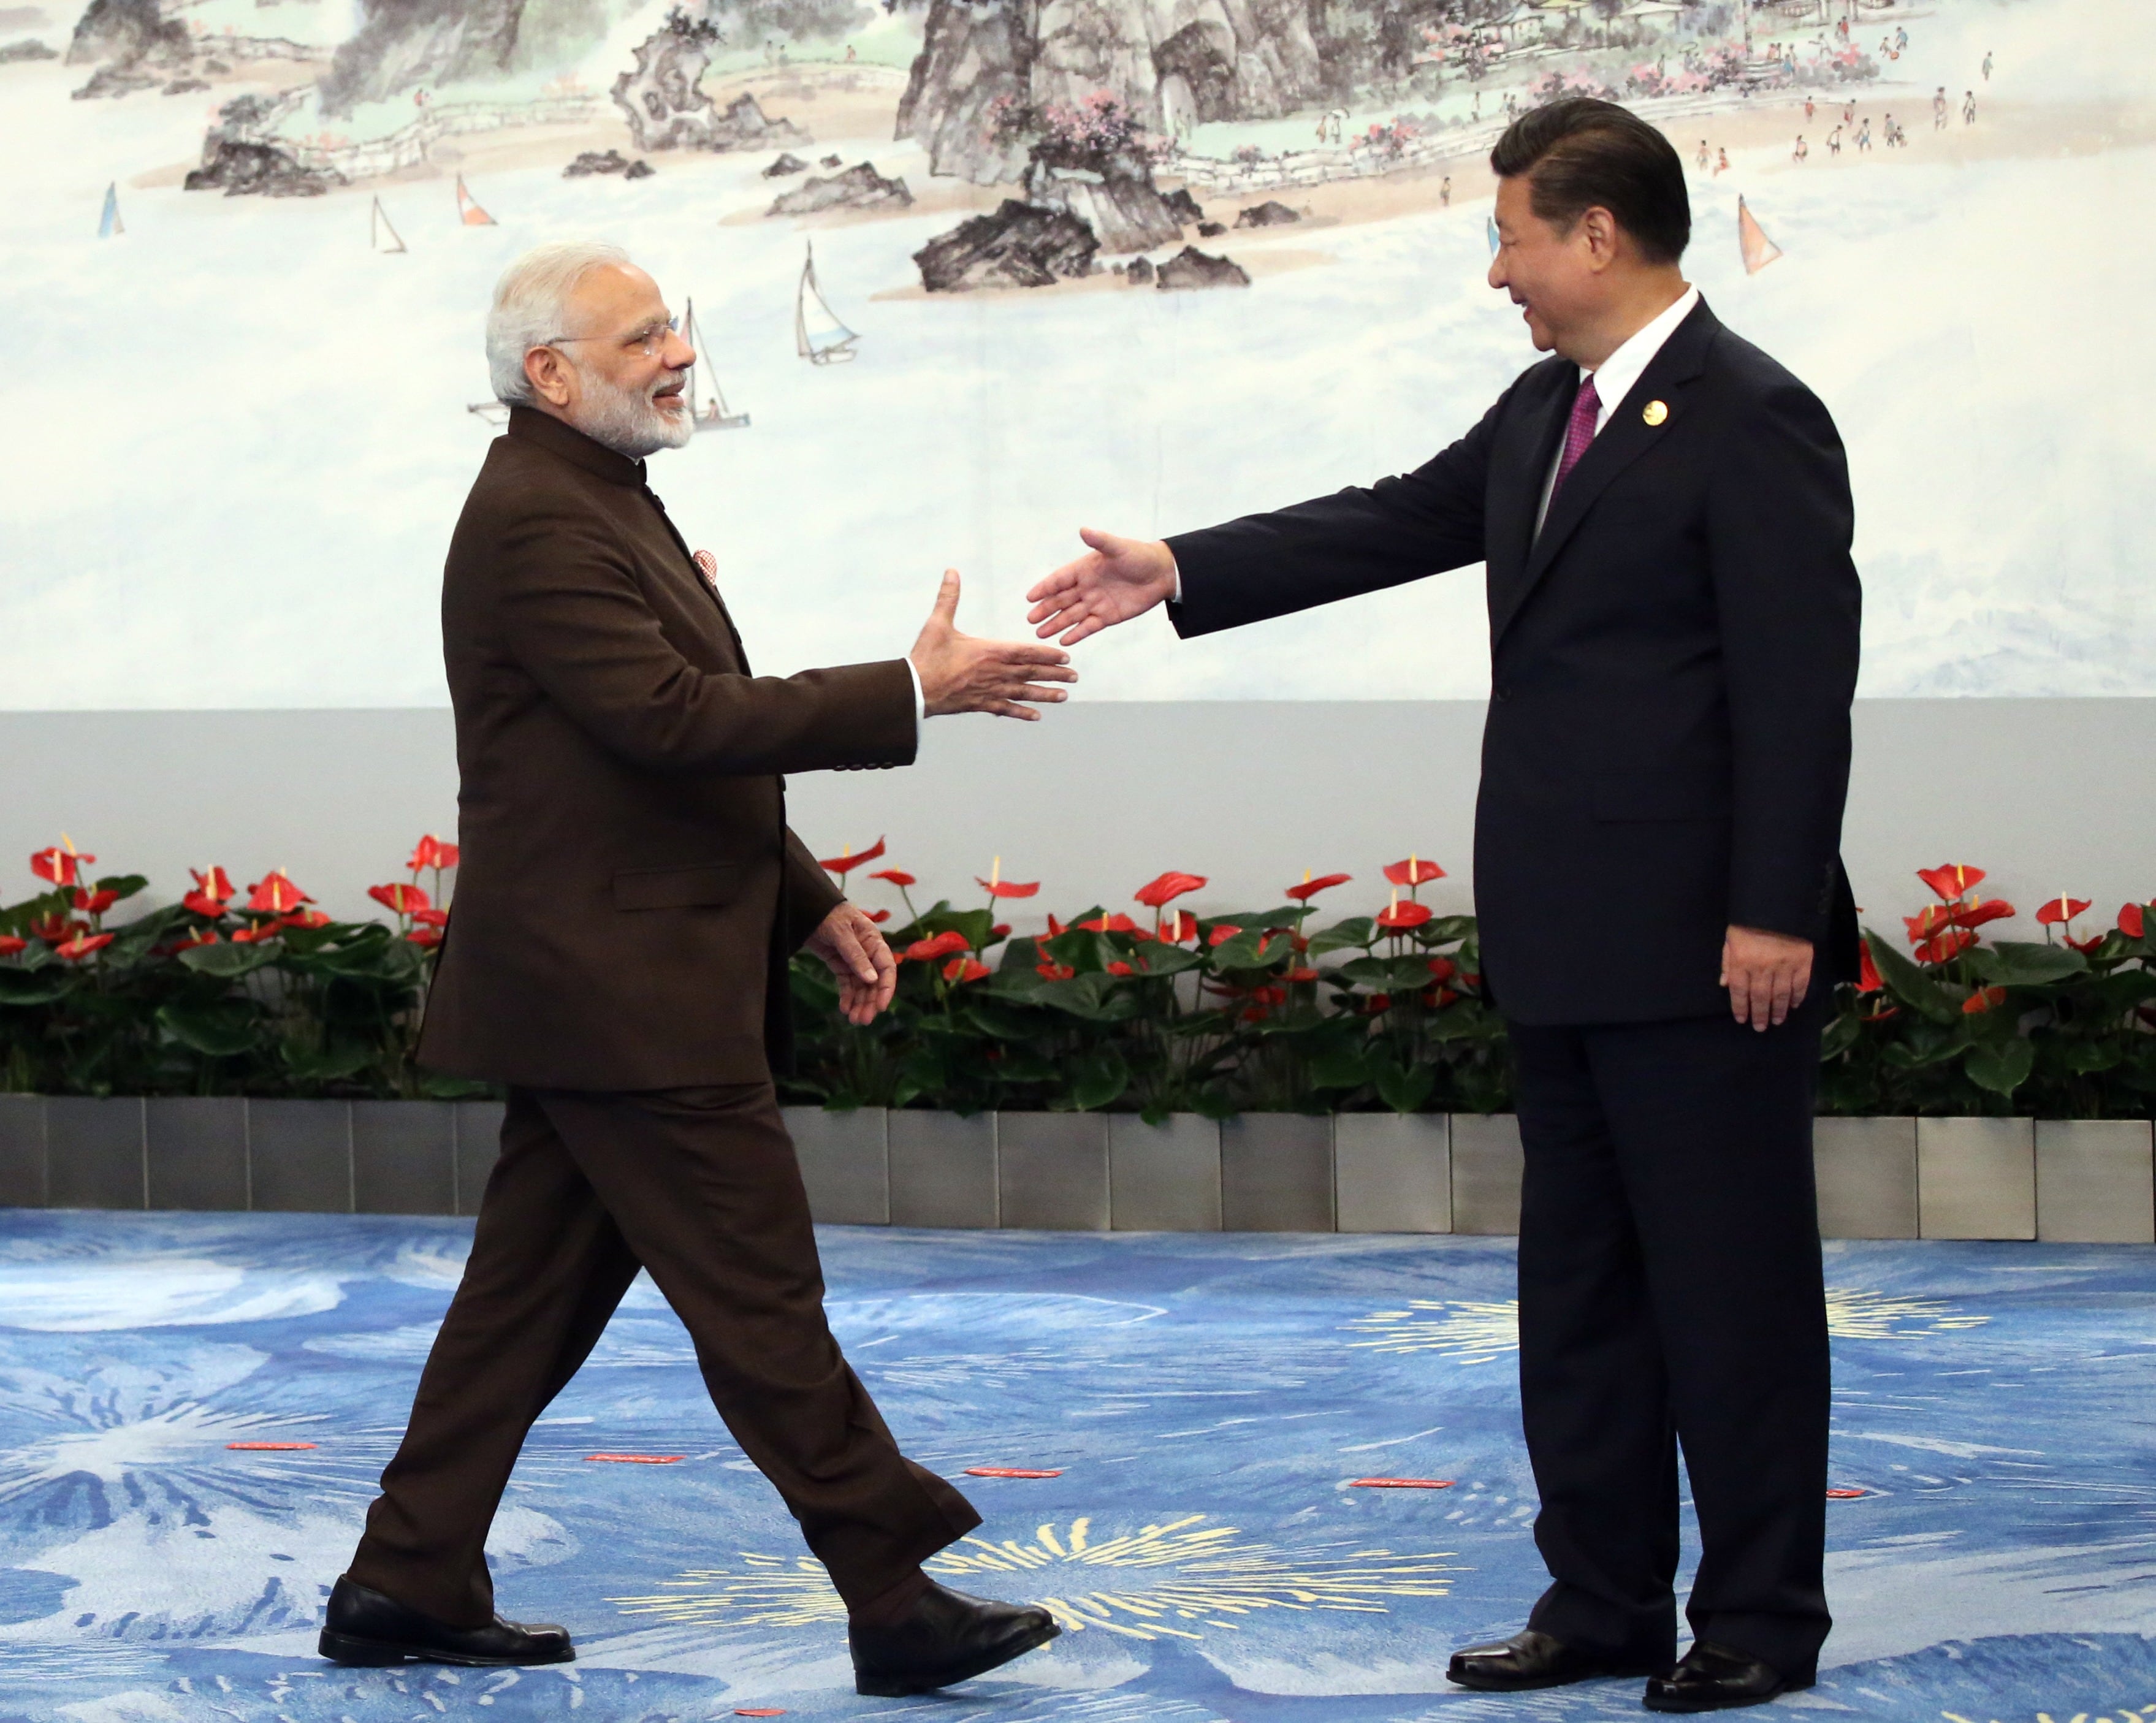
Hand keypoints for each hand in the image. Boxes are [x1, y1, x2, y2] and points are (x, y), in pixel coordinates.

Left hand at [806, 902, 896, 1024]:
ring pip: (861, 986)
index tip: (880, 1006)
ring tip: (854, 1020)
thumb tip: (872, 980)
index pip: (886, 967)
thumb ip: (855, 955)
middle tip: (863, 1020)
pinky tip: (844, 1008)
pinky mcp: (840, 964)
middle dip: (870, 1001)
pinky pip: (847, 983)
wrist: (807, 907)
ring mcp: (853, 959)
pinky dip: (847, 996)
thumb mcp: (841, 932)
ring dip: (859, 1003)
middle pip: (874, 981)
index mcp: (873, 941)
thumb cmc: (827, 913)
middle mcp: (867, 952)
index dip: (886, 988)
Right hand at [908, 569, 1076, 720]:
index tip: (1065, 656)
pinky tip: (1036, 716)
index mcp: (988, 652)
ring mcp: (988, 690)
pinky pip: (1006, 709)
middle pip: (1030, 673)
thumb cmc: (926, 656)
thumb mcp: (937, 623)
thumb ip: (948, 597)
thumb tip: (951, 572)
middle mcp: (994, 672)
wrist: (914, 689)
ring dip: (1045, 694)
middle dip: (1054, 674)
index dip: (1047, 654)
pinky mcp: (980, 704)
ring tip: (1064, 696)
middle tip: (1074, 676)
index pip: (1025, 652)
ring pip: (1023, 693)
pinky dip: (1022, 713)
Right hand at [1025, 527, 1177, 644]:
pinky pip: (1089, 626)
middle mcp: (1086, 587)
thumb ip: (1100, 541)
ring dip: (1057, 624)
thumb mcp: (1118, 548)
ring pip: (1072, 615)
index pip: (1059, 580)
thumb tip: (1084, 530)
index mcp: (1085, 569)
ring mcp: (1096, 603)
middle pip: (1061, 600)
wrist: (1162, 573)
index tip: (1030, 597)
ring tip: (1041, 633)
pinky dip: (1077, 633)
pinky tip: (1064, 640)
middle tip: (1031, 620)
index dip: (1045, 588)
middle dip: (1046, 609)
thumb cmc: (1139, 556)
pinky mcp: (1108, 616)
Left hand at [1720, 924, 1813, 1031]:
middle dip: (1759, 1015)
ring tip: (1777, 1021)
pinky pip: (1800, 985)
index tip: (1742, 1019)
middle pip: (1760, 998)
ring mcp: (1784, 967)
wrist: (1778, 905)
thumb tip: (1724, 984)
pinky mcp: (1802, 962)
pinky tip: (1793, 1005)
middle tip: (1760, 1028)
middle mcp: (1762, 968)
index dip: (1740, 1008)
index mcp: (1741, 962)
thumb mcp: (1731, 938)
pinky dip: (1797, 997)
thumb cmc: (1749, 922)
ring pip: (1780, 995)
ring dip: (1778, 1011)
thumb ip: (1727, 961)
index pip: (1739, 991)